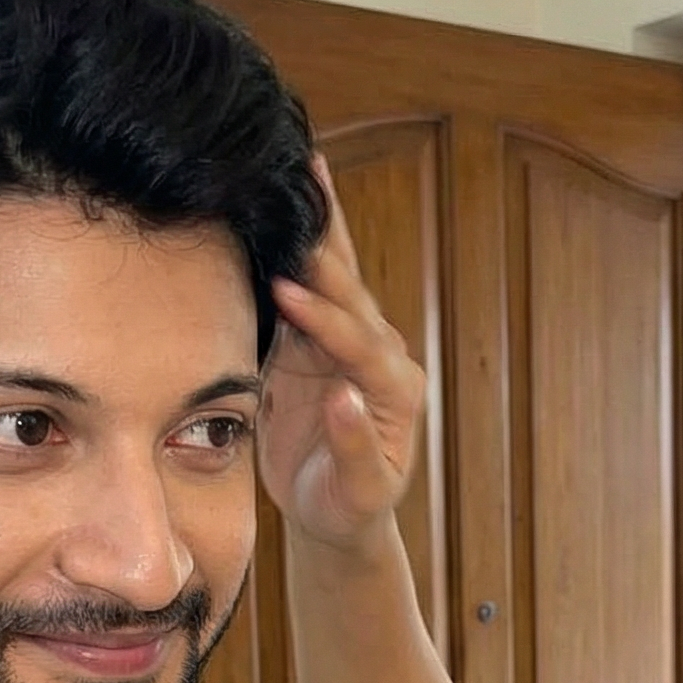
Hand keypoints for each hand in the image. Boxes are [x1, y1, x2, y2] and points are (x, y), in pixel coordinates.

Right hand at [259, 157, 426, 550]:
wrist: (340, 516)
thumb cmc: (351, 509)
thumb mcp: (359, 492)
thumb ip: (354, 446)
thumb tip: (344, 399)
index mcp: (396, 389)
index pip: (358, 344)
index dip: (324, 319)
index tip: (286, 294)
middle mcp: (381, 356)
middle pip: (353, 291)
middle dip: (328, 243)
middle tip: (304, 186)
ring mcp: (349, 345)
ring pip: (335, 276)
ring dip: (319, 225)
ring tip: (306, 166)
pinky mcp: (318, 344)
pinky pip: (307, 289)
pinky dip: (295, 246)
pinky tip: (287, 203)